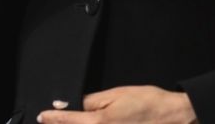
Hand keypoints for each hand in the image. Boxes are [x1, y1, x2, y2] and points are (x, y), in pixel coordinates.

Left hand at [36, 86, 196, 123]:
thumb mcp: (117, 94)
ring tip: (72, 122)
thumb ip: (91, 101)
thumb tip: (69, 105)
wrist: (172, 116)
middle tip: (52, 121)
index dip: (51, 118)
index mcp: (99, 122)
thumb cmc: (148, 102)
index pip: (67, 121)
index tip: (42, 116)